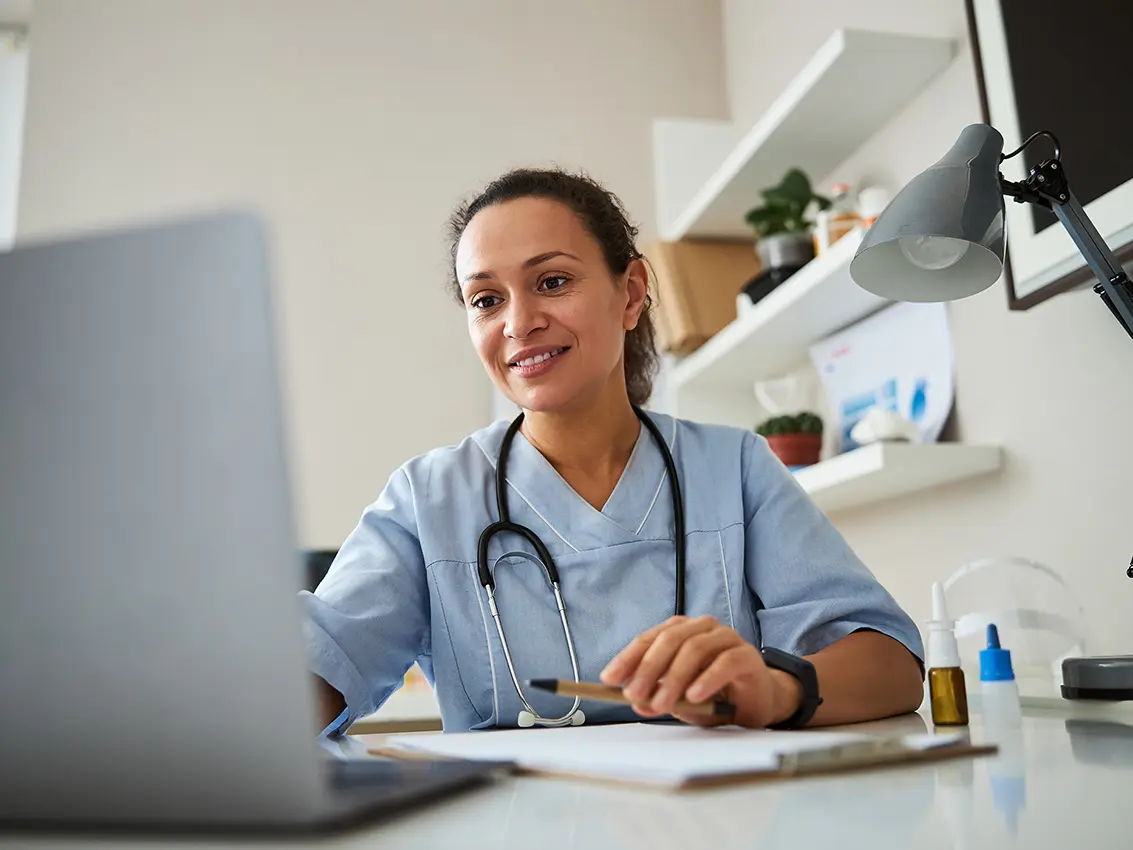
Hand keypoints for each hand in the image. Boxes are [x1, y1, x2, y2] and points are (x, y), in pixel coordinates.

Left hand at [599, 615, 803, 727]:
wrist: (757, 701)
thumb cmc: (714, 695)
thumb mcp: (679, 699)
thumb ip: (658, 696)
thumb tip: (635, 700)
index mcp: (681, 631)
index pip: (649, 639)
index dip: (628, 658)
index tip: (609, 678)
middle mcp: (702, 628)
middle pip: (669, 639)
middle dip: (648, 668)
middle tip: (634, 694)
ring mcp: (726, 638)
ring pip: (694, 649)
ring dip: (674, 678)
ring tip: (662, 703)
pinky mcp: (747, 656)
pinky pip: (724, 662)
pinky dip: (706, 679)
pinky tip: (694, 696)